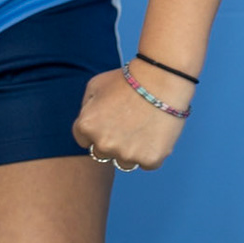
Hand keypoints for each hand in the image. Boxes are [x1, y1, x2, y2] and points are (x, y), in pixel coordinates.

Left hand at [71, 66, 190, 171]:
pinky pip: (147, 163)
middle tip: (126, 124)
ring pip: (124, 162)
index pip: (83, 140)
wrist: (160, 80)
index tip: (109, 119)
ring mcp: (127, 154)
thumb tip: (86, 124)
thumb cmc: (127, 80)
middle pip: (102, 153)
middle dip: (111, 141)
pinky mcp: (150, 160)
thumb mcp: (94, 86)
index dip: (97, 129)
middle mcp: (103, 145)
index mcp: (86, 127)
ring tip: (141, 128)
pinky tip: (155, 133)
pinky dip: (151, 152)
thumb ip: (85, 108)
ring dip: (130, 150)